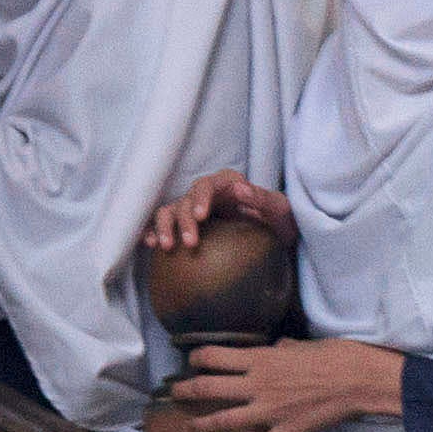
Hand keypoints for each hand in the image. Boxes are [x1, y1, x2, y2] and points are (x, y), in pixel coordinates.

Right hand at [144, 168, 296, 253]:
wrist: (279, 239)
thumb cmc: (282, 222)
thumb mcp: (282, 210)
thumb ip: (264, 199)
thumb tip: (240, 189)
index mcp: (229, 185)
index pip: (210, 184)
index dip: (201, 197)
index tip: (201, 216)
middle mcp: (208, 195)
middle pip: (187, 199)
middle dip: (184, 220)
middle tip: (189, 243)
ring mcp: (195, 210)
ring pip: (170, 210)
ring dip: (165, 226)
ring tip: (166, 247)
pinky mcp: (188, 226)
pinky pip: (165, 225)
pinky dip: (154, 231)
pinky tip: (150, 244)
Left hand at [170, 336, 400, 431]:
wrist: (360, 381)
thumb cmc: (337, 356)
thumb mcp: (303, 344)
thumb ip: (282, 349)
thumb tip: (276, 349)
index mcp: (261, 360)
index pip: (214, 357)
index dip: (197, 358)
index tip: (193, 361)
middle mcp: (257, 386)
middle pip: (207, 388)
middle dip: (185, 391)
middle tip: (176, 393)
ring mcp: (268, 412)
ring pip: (223, 421)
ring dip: (203, 424)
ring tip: (193, 426)